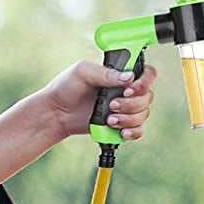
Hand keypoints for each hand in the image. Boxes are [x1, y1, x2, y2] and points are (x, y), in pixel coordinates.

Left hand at [43, 60, 158, 142]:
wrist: (56, 113)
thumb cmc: (66, 87)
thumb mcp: (83, 72)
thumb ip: (106, 73)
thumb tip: (129, 77)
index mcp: (121, 73)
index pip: (148, 73)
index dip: (144, 82)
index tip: (128, 89)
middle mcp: (127, 90)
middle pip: (148, 96)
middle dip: (131, 104)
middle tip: (111, 105)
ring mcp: (126, 108)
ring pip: (144, 114)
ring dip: (128, 118)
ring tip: (109, 119)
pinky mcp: (122, 125)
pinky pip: (139, 130)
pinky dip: (133, 132)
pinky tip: (120, 131)